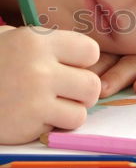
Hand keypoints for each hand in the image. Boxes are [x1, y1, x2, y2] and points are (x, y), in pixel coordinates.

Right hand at [0, 25, 100, 143]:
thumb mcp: (11, 39)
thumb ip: (47, 44)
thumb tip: (86, 56)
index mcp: (37, 40)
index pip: (90, 51)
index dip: (84, 62)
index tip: (71, 67)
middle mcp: (39, 67)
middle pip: (92, 85)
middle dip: (82, 91)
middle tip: (65, 92)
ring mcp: (34, 98)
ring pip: (82, 111)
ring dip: (69, 112)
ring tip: (49, 106)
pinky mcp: (28, 125)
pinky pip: (61, 128)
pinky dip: (52, 126)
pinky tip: (34, 118)